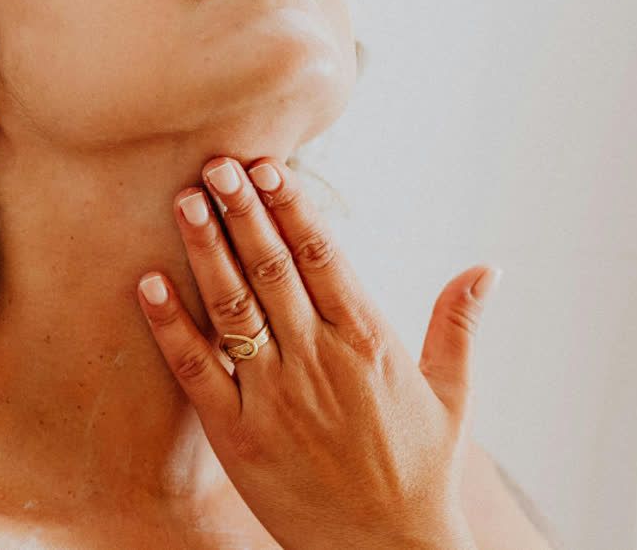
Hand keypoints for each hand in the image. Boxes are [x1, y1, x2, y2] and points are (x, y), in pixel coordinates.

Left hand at [136, 157, 500, 549]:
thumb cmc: (419, 472)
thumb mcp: (452, 395)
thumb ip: (457, 325)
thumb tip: (487, 268)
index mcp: (369, 342)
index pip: (324, 257)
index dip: (293, 208)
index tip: (268, 166)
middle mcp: (319, 359)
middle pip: (272, 268)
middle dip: (242, 211)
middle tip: (215, 163)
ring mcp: (274, 394)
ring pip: (232, 306)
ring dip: (206, 249)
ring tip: (185, 199)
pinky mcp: (235, 433)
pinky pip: (195, 368)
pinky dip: (171, 324)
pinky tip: (149, 282)